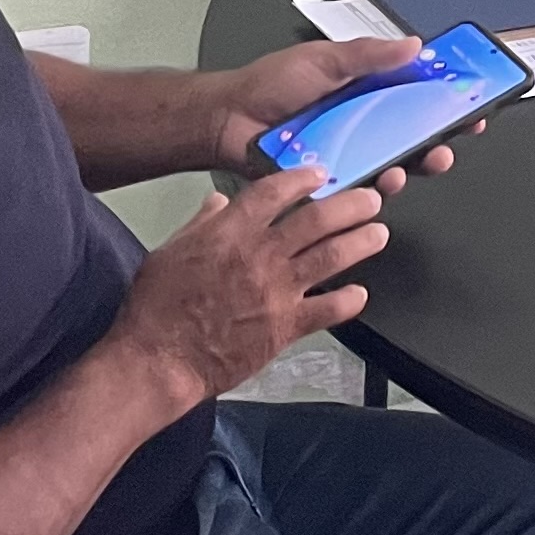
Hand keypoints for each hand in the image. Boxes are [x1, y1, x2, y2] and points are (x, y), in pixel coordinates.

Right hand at [114, 167, 391, 403]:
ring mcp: (277, 291)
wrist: (159, 360)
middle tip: (370, 198)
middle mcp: (260, 256)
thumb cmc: (155, 307)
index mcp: (229, 233)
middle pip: (317, 219)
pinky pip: (329, 309)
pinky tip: (361, 293)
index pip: (274, 192)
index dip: (302, 178)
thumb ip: (200, 224)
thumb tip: (217, 201)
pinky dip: (350, 300)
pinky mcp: (286, 327)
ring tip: (379, 233)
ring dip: (361, 242)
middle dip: (350, 204)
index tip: (321, 173)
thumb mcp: (168, 252)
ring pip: (332, 257)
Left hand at [203, 36, 459, 192]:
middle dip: (437, 145)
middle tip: (445, 147)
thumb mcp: (324, 59)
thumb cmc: (269, 85)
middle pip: (414, 138)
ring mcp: (348, 153)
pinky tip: (371, 182)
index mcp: (367, 91)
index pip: (419, 97)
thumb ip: (370, 54)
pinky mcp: (329, 179)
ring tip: (402, 168)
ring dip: (405, 170)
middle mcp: (362, 124)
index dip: (448, 103)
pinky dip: (369, 188)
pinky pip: (358, 188)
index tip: (472, 105)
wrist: (227, 118)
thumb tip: (414, 46)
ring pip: (392, 167)